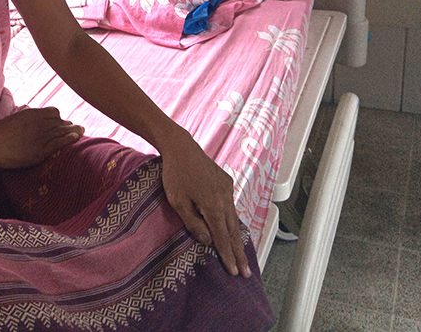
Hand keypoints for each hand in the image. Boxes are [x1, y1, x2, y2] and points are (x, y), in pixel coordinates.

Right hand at [0, 107, 83, 168]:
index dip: (59, 118)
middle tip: (78, 127)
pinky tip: (77, 137)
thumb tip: (30, 120)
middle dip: (69, 124)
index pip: (53, 112)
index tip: (63, 122)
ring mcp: (40, 136)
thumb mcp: (13, 119)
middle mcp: (38, 123)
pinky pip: (60, 142)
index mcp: (31, 114)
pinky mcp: (40, 150)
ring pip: (62, 131)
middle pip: (60, 122)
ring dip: (73, 130)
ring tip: (81, 131)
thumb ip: (26, 118)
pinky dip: (70, 138)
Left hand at [159, 132, 251, 277]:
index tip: (233, 271)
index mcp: (213, 204)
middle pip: (233, 231)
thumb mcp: (178, 202)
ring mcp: (228, 189)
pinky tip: (234, 232)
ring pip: (235, 219)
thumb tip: (208, 242)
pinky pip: (232, 207)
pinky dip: (234, 222)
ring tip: (243, 257)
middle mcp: (225, 198)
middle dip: (239, 253)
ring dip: (238, 239)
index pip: (222, 236)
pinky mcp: (227, 183)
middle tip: (246, 273)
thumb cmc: (175, 175)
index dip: (227, 255)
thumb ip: (193, 223)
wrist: (181, 148)